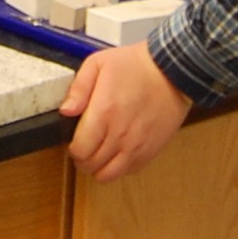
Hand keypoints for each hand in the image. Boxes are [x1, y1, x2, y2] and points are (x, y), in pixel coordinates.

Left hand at [61, 43, 193, 182]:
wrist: (172, 72)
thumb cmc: (136, 66)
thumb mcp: (98, 64)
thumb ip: (78, 89)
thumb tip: (65, 111)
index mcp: (104, 113)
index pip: (79, 150)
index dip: (72, 149)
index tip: (74, 141)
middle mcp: (120, 135)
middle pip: (91, 165)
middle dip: (82, 159)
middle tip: (84, 147)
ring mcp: (137, 146)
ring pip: (109, 175)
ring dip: (99, 167)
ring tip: (98, 153)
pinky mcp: (151, 151)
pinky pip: (129, 171)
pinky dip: (119, 167)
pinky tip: (117, 151)